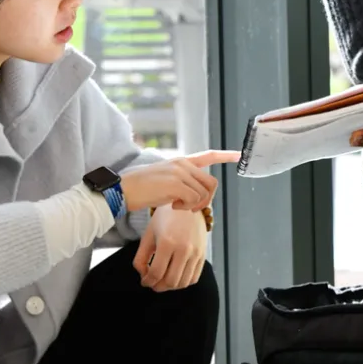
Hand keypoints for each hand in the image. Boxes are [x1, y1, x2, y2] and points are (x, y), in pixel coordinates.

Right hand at [119, 149, 238, 211]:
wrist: (123, 189)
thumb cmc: (141, 189)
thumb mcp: (164, 179)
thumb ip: (181, 180)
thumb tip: (196, 192)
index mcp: (181, 161)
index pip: (208, 155)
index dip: (225, 155)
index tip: (239, 155)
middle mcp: (183, 163)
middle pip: (211, 183)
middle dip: (206, 199)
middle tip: (190, 208)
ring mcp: (179, 172)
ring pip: (203, 193)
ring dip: (194, 205)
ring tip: (177, 206)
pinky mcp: (175, 184)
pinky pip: (193, 200)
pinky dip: (186, 208)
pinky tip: (172, 207)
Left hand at [134, 205, 207, 290]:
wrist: (186, 206)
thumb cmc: (164, 219)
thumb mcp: (148, 235)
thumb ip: (141, 258)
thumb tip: (144, 276)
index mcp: (167, 242)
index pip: (156, 273)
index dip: (148, 281)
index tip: (144, 281)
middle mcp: (184, 249)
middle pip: (170, 281)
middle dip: (158, 286)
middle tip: (153, 283)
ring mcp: (195, 252)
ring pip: (183, 282)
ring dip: (171, 286)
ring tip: (164, 280)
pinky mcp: (203, 254)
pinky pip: (194, 278)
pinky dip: (183, 282)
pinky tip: (176, 276)